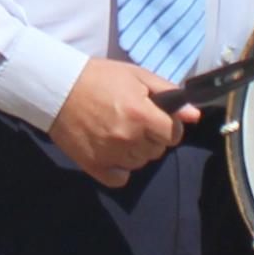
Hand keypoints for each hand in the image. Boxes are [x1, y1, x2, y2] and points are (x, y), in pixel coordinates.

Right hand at [50, 59, 190, 183]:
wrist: (58, 88)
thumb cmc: (100, 78)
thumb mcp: (136, 76)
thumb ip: (167, 93)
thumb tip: (195, 114)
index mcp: (140, 113)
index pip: (173, 135)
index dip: (168, 126)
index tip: (156, 119)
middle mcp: (127, 137)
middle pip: (157, 150)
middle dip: (151, 137)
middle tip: (133, 121)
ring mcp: (110, 154)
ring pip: (140, 163)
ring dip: (136, 151)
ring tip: (119, 132)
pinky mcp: (93, 165)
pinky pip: (120, 178)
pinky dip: (119, 168)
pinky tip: (111, 151)